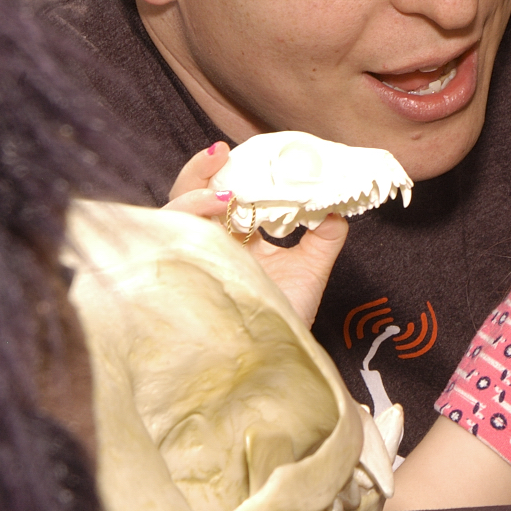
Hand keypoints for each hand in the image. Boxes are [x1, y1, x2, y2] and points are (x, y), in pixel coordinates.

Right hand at [164, 142, 347, 326]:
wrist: (278, 359)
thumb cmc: (287, 317)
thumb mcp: (311, 269)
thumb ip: (325, 234)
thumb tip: (338, 203)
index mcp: (237, 239)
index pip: (223, 196)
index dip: (228, 172)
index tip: (241, 151)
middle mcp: (212, 246)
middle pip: (190, 198)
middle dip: (200, 172)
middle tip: (220, 152)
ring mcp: (196, 260)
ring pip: (174, 214)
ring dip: (195, 194)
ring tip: (223, 190)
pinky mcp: (186, 276)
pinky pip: (173, 240)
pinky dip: (191, 219)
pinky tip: (217, 211)